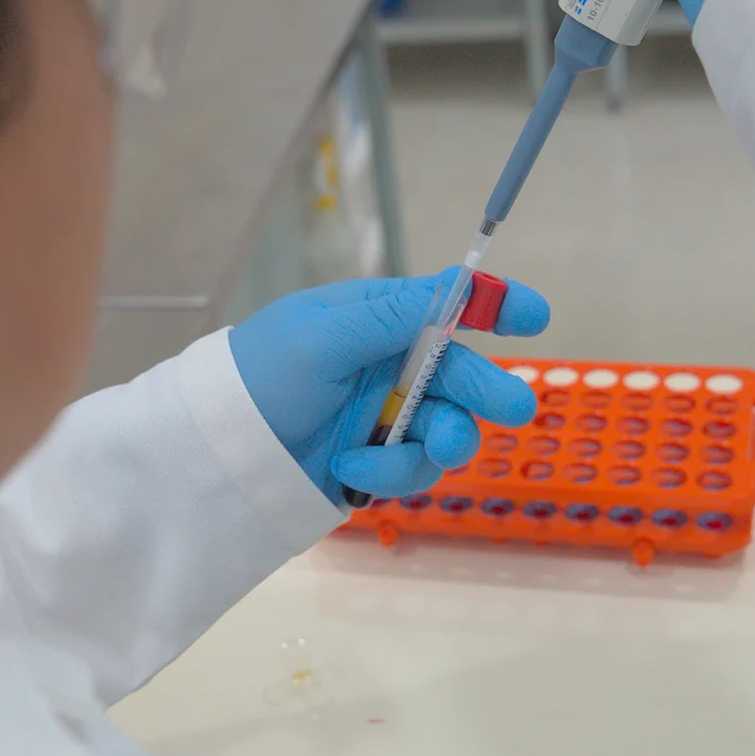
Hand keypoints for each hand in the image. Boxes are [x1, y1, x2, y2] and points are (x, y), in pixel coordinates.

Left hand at [229, 272, 549, 505]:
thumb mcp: (323, 337)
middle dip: (486, 389)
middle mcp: (388, 365)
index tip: (536, 316)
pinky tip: (352, 467)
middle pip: (458, 373)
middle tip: (514, 410)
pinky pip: (414, 468)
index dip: (493, 307)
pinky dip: (392, 470)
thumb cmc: (263, 375)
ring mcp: (384, 415)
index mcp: (374, 320)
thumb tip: (460, 285)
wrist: (218, 451)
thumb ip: (393, 316)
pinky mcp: (375, 461)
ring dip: (440, 440)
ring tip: (418, 450)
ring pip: (447, 428)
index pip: (444, 305)